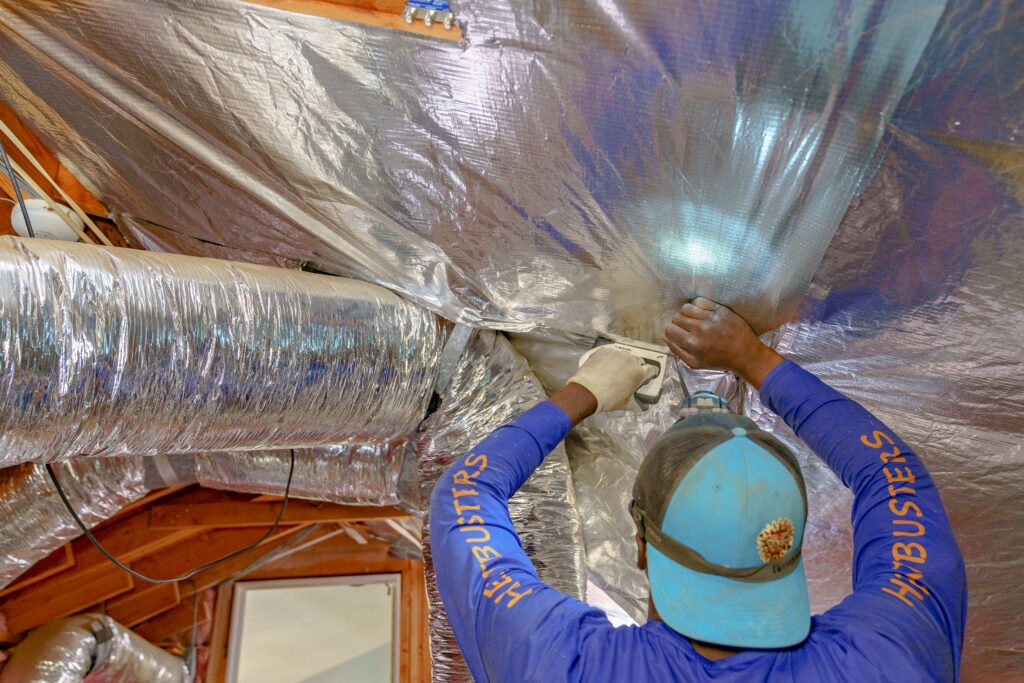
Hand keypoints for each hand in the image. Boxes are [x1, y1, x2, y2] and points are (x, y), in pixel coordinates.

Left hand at [565, 346, 656, 412]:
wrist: (587, 391)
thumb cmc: (609, 399)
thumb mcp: (626, 404)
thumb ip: (637, 405)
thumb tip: (642, 407)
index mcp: (639, 373)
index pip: (651, 370)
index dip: (649, 374)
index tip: (646, 376)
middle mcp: (630, 360)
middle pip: (638, 361)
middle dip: (635, 367)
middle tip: (627, 375)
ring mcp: (617, 354)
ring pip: (624, 356)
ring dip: (622, 362)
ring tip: (614, 370)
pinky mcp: (605, 351)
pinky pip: (610, 353)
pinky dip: (609, 358)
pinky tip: (603, 366)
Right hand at [663, 297, 783, 388]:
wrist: (744, 354)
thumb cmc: (719, 360)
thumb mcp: (695, 363)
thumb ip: (677, 351)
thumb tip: (665, 337)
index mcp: (691, 343)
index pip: (669, 329)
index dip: (672, 331)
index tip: (678, 333)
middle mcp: (699, 328)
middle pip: (676, 317)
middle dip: (679, 323)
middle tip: (688, 328)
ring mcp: (710, 317)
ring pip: (686, 307)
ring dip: (687, 313)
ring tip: (694, 319)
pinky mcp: (720, 310)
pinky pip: (700, 301)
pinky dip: (697, 305)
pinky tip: (702, 312)